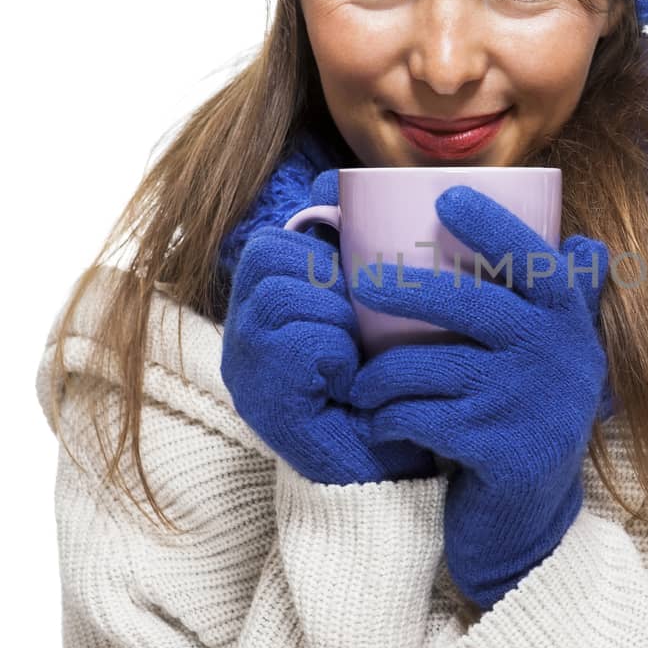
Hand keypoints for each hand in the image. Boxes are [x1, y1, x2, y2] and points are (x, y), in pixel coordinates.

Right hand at [220, 169, 438, 484]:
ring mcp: (247, 371)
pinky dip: (332, 351)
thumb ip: (358, 252)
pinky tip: (350, 379)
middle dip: (325, 278)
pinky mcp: (265, 405)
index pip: (276, 239)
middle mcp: (244, 335)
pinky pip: (295, 342)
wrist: (403, 467)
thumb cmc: (395, 381)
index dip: (323, 249)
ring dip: (334, 315)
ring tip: (358, 352)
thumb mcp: (379, 305)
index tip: (356, 285)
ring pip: (281, 295)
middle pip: (268, 256)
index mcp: (267, 304)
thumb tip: (337, 180)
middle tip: (360, 322)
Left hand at [348, 185, 611, 609]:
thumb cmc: (527, 419)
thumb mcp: (556, 361)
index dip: (493, 225)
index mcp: (568, 325)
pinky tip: (380, 426)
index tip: (445, 197)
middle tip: (359, 285)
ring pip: (427, 366)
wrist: (528, 520)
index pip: (537, 261)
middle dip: (406, 288)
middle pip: (469, 303)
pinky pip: (418, 416)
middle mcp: (558, 358)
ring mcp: (530, 405)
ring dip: (380, 377)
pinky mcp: (501, 451)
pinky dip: (387, 420)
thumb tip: (591, 245)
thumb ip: (568, 304)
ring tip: (362, 385)